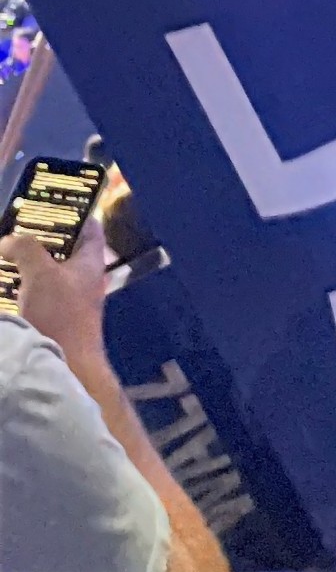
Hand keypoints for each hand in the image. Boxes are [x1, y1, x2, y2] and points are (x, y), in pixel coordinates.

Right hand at [3, 218, 109, 373]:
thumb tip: (8, 240)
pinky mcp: (57, 319)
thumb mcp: (40, 274)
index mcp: (90, 259)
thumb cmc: (59, 314)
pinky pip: (40, 295)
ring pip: (50, 273)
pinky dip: (25, 288)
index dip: (70, 212)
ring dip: (29, 265)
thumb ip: (25, 250)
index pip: (88, 225)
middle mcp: (85, 276)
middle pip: (64, 249)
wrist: (66, 367)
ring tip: (6, 257)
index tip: (45, 204)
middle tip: (16, 233)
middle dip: (40, 240)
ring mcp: (72, 299)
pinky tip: (8, 289)